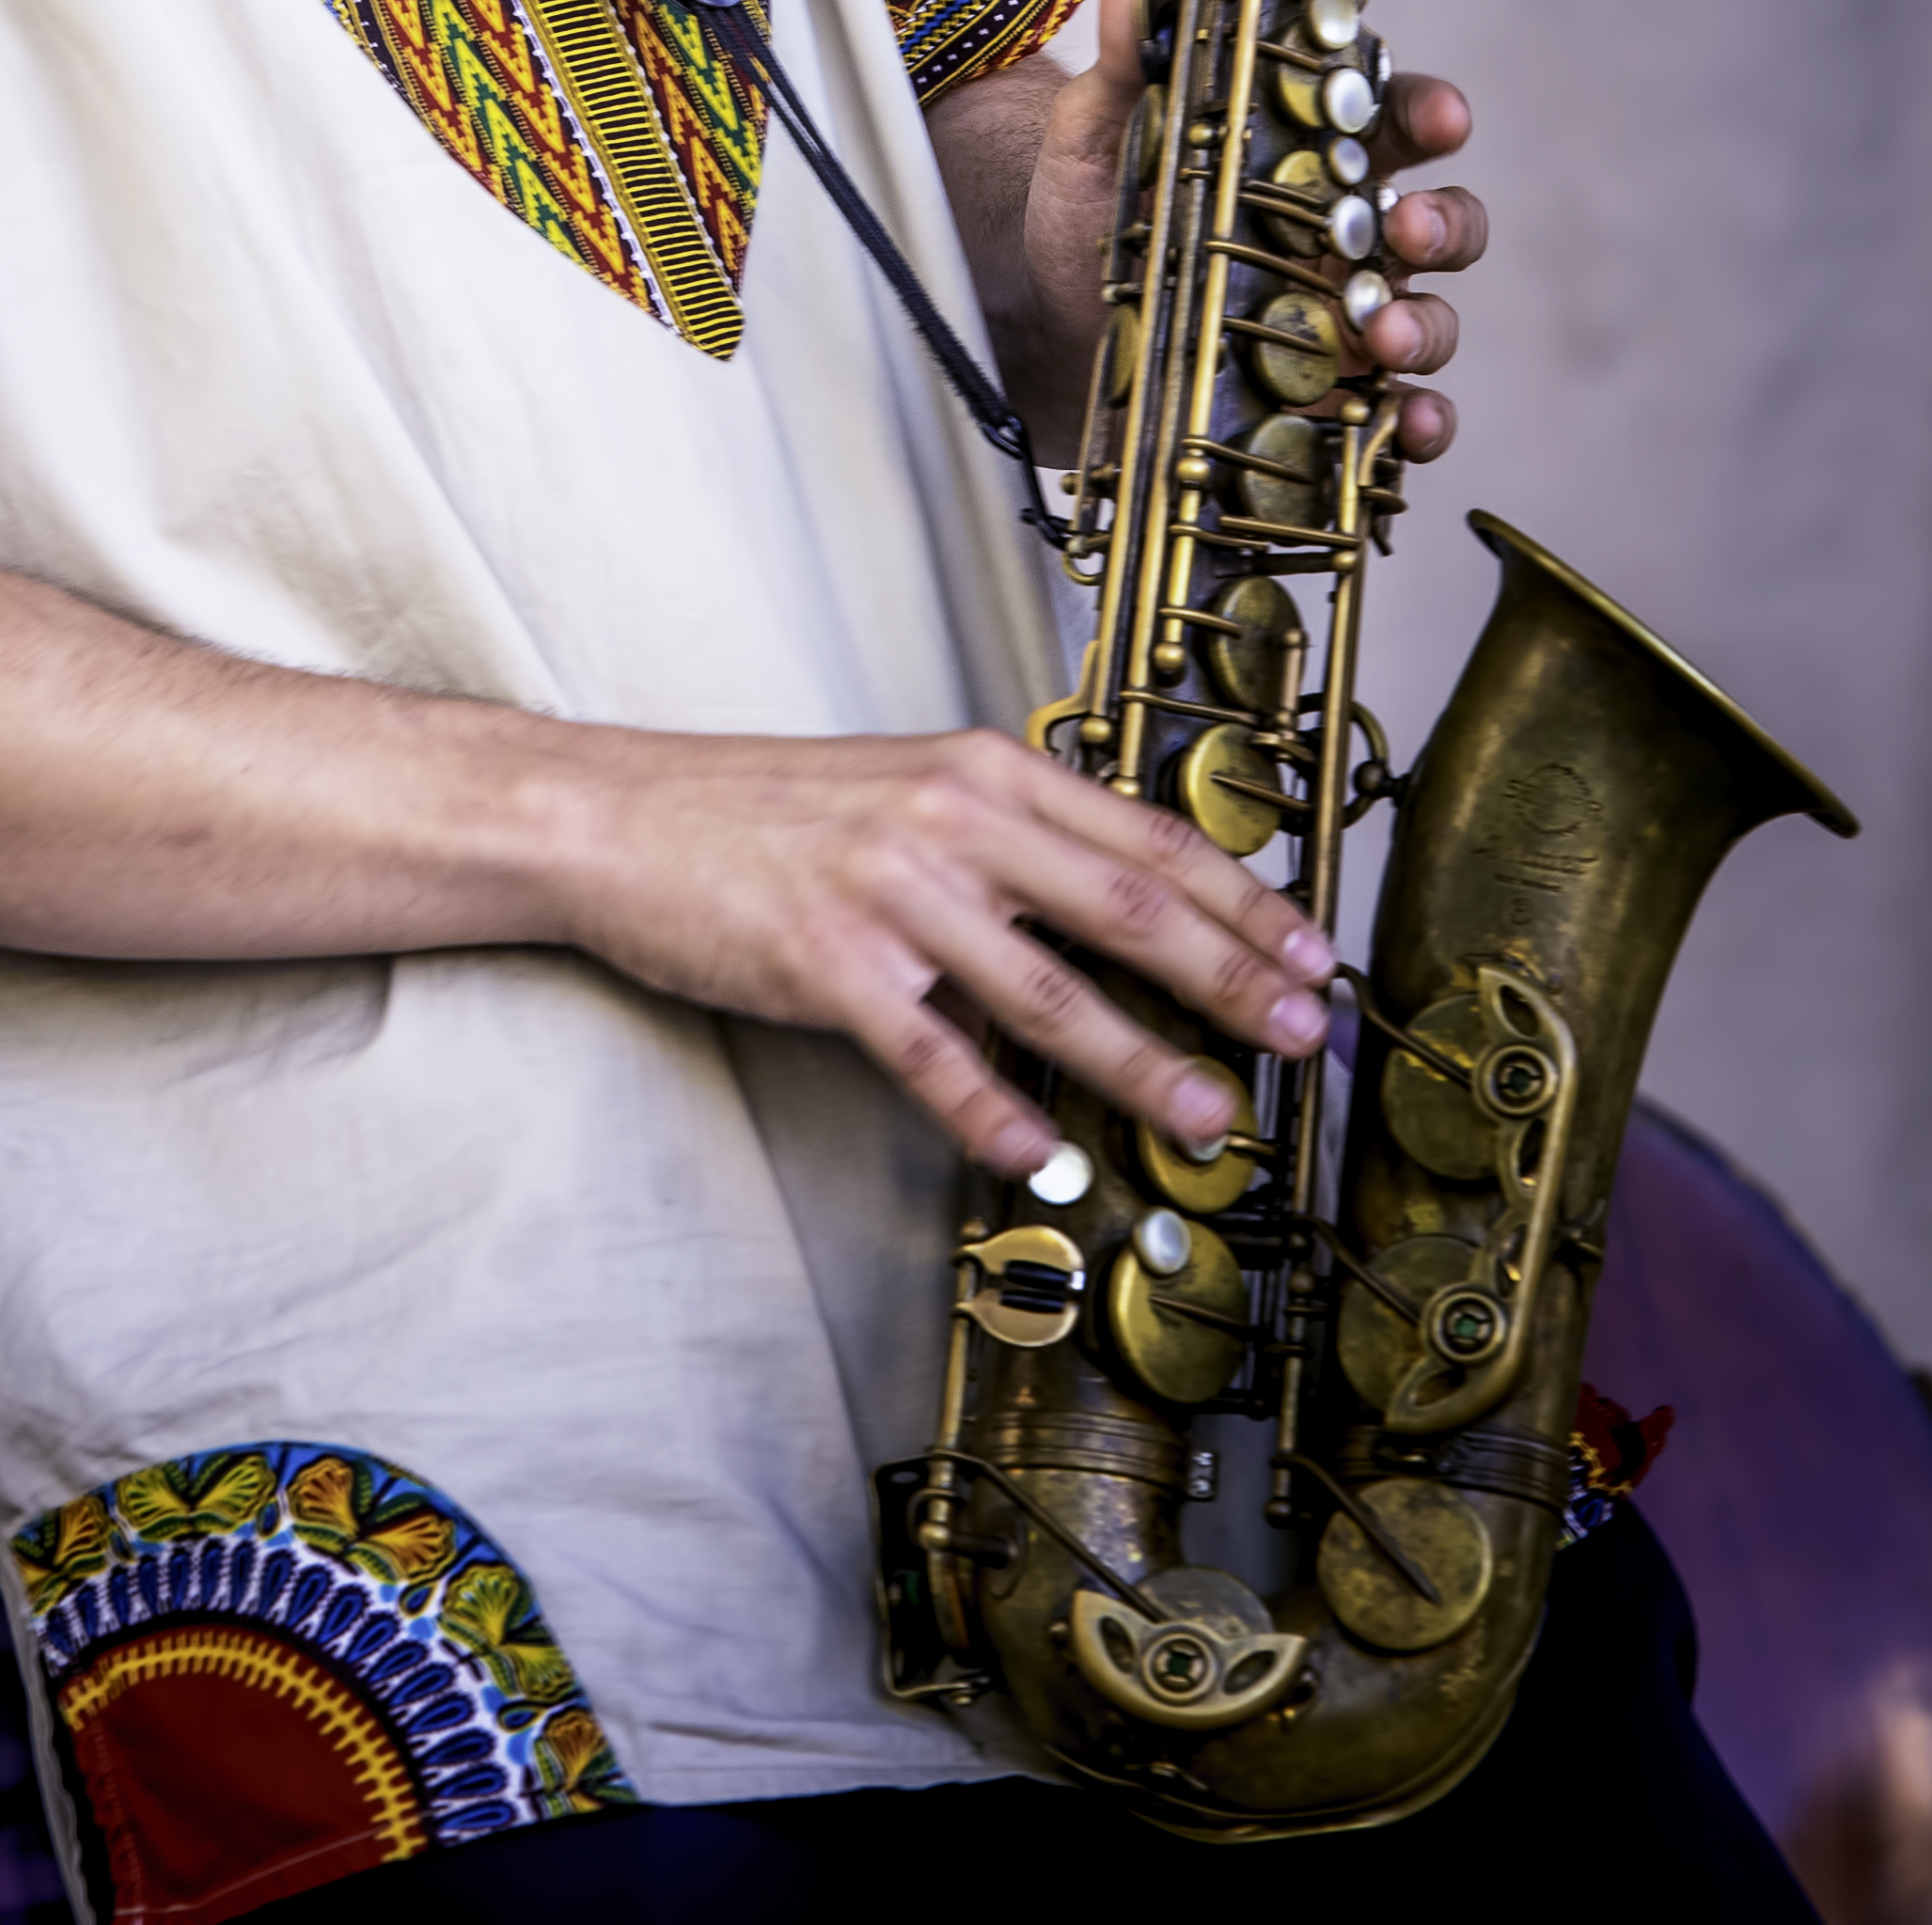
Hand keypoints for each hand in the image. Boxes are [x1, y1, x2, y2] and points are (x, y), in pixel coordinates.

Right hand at [517, 717, 1333, 1174]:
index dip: (1246, 903)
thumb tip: (1118, 899)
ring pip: (1051, 991)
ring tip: (1206, 1118)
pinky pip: (934, 1055)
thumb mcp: (910, 787)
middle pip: (1129, 910)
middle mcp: (955, 821)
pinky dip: (997, 1113)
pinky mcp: (830, 963)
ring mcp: (893, 892)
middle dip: (1231, 981)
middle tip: (1299, 1039)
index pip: (1151, 840)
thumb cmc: (765, 811)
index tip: (1310, 957)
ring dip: (1143, 1063)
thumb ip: (1011, 833)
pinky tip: (1045, 1157)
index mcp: (988, 772)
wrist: (621, 815)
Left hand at [963, 0, 1492, 461]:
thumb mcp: (1099, 128)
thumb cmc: (1088, 211)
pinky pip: (1400, 411)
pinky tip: (1407, 427)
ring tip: (1380, 338)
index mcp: (1309, 153)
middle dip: (1442, 223)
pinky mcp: (1323, 397)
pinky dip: (1422, 422)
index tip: (1439, 120)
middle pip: (1440, 218)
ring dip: (1426, 326)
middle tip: (1405, 231)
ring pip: (1430, 315)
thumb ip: (1129, 53)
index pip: (1394, 119)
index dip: (1431, 114)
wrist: (1039, 324)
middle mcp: (1342, 232)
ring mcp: (1340, 317)